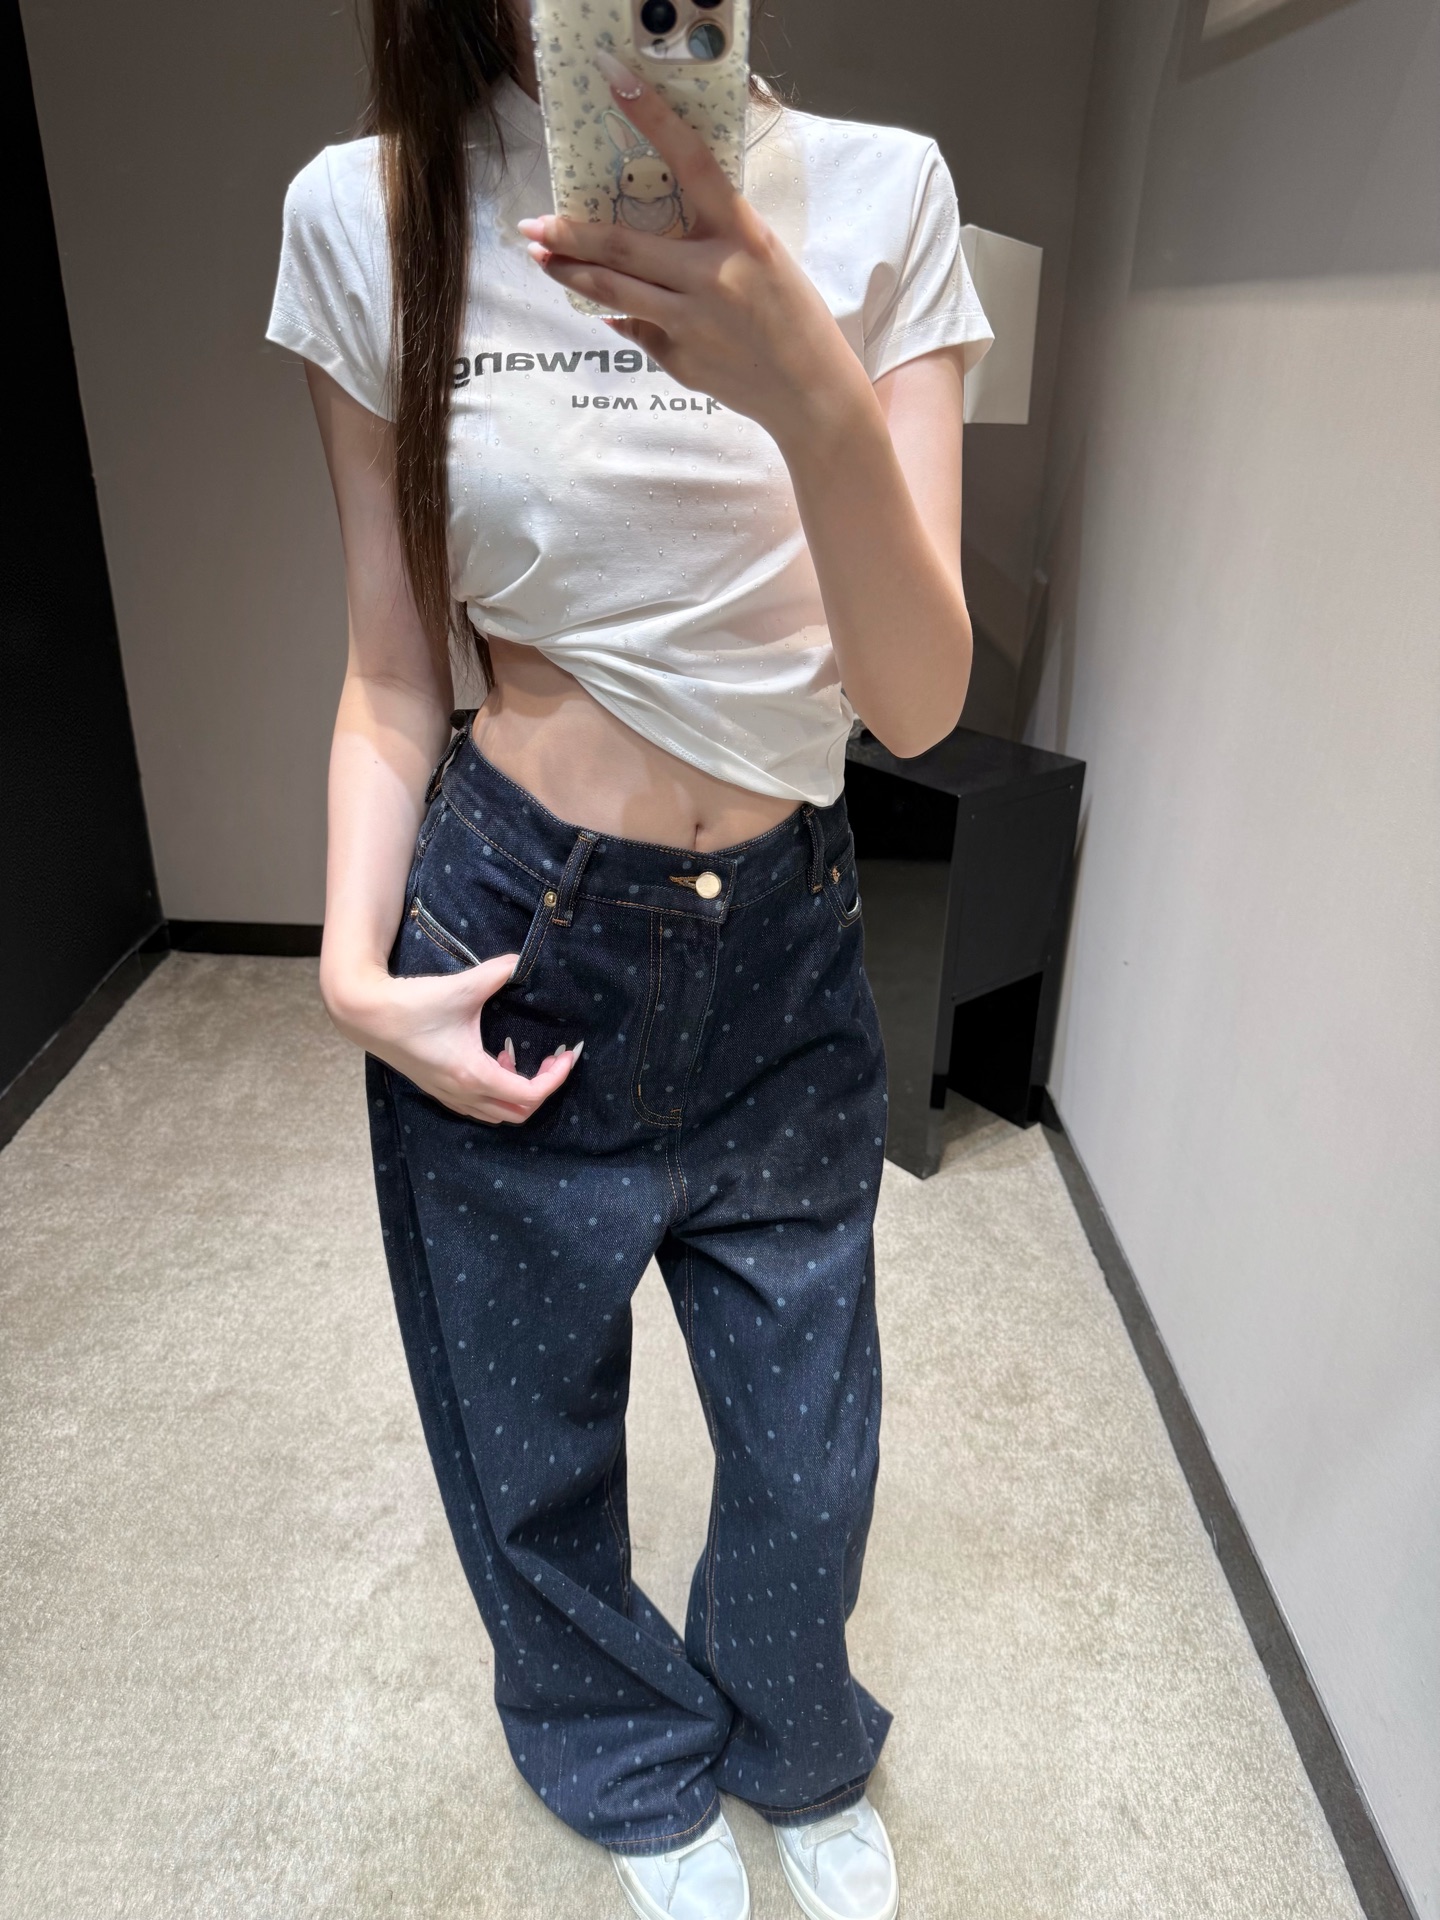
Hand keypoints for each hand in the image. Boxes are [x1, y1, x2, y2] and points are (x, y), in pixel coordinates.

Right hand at [325, 957, 581, 1124]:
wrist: (367, 1014)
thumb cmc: (412, 1004)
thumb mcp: (462, 986)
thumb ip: (499, 973)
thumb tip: (522, 961)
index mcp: (473, 1074)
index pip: (530, 1095)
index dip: (556, 1079)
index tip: (567, 1056)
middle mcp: (463, 1093)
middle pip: (517, 1114)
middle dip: (542, 1089)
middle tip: (550, 1060)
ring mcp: (448, 1096)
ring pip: (497, 1114)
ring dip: (516, 1094)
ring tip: (517, 1059)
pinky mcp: (438, 1089)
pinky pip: (478, 1107)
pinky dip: (495, 1093)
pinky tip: (493, 1062)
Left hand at [517, 55, 872, 449]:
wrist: (811, 393)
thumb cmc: (793, 316)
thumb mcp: (765, 258)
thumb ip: (715, 240)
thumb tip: (652, 234)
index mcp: (744, 237)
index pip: (692, 163)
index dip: (652, 117)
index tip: (614, 79)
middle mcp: (714, 276)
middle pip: (622, 245)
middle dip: (568, 232)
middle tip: (533, 223)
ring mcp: (692, 322)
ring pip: (612, 290)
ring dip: (569, 272)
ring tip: (543, 257)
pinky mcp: (679, 359)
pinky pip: (636, 329)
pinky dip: (618, 314)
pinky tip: (601, 307)